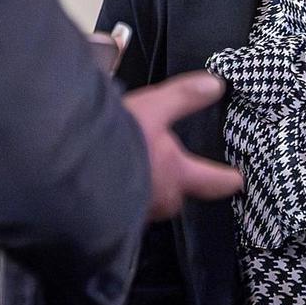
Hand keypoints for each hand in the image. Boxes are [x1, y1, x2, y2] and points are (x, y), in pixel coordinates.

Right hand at [121, 71, 240, 219]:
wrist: (68, 174)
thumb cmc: (116, 144)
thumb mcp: (153, 108)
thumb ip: (184, 97)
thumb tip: (216, 85)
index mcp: (177, 175)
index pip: (211, 180)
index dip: (226, 179)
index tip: (238, 180)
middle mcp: (160, 200)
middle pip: (178, 195)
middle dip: (177, 185)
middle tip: (176, 174)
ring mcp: (134, 213)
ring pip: (149, 202)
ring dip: (146, 188)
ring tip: (136, 172)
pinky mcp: (107, 219)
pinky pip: (121, 208)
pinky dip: (118, 195)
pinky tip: (107, 183)